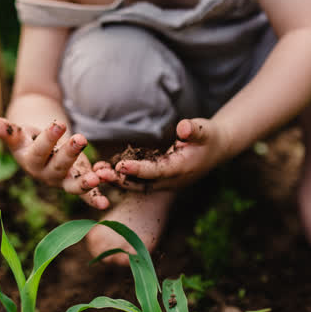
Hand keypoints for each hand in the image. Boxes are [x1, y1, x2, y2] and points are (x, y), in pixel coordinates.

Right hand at [0, 117, 109, 209]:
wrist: (38, 150)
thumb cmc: (27, 140)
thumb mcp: (18, 134)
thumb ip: (7, 130)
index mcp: (31, 161)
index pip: (40, 150)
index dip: (49, 138)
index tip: (59, 123)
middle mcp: (46, 175)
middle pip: (59, 166)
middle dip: (70, 154)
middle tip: (81, 139)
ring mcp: (63, 182)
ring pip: (74, 185)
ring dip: (87, 183)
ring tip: (101, 176)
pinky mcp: (78, 184)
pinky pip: (88, 194)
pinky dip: (98, 196)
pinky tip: (108, 192)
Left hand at [96, 118, 230, 191]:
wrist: (216, 149)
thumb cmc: (209, 136)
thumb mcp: (206, 129)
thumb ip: (194, 130)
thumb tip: (184, 127)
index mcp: (181, 168)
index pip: (157, 171)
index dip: (138, 169)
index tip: (121, 165)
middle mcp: (170, 180)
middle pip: (142, 183)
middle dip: (120, 178)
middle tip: (98, 173)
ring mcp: (164, 182)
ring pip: (136, 184)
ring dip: (116, 179)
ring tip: (95, 171)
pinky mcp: (157, 179)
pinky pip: (136, 180)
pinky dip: (120, 177)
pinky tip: (102, 169)